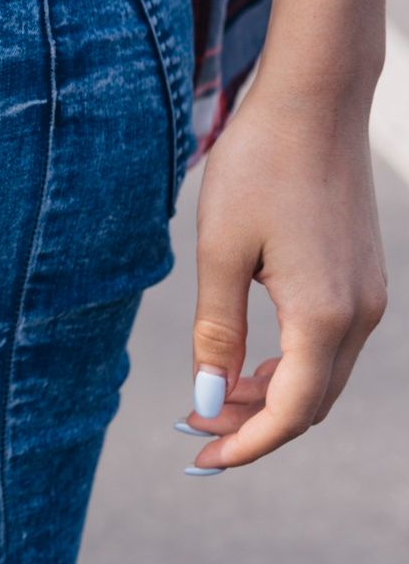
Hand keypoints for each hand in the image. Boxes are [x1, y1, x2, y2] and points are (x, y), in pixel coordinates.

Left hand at [182, 80, 388, 471]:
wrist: (314, 103)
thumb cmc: (258, 168)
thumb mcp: (219, 252)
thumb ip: (216, 332)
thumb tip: (211, 401)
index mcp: (325, 315)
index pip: (292, 412)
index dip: (247, 445)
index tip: (201, 461)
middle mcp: (360, 314)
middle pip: (312, 403)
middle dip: (255, 427)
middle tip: (193, 432)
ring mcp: (369, 296)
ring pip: (322, 376)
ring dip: (271, 397)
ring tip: (212, 401)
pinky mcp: (363, 277)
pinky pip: (329, 346)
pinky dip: (289, 366)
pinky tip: (247, 364)